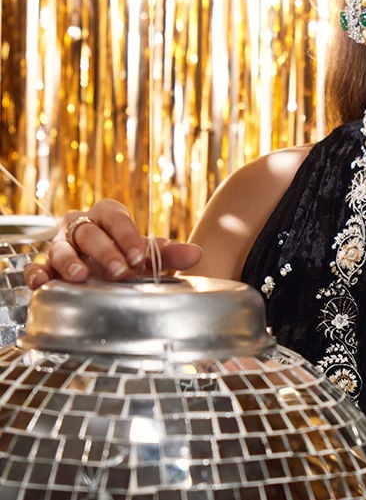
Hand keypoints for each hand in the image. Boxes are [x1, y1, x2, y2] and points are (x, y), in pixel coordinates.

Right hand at [23, 200, 202, 288]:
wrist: (102, 274)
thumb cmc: (125, 258)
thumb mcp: (145, 256)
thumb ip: (168, 255)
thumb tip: (196, 255)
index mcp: (106, 218)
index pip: (114, 216)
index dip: (126, 235)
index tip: (140, 256)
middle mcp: (80, 228)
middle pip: (89, 233)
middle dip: (105, 252)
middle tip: (120, 272)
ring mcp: (61, 247)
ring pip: (61, 249)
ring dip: (71, 263)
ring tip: (82, 277)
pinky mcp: (45, 267)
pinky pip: (35, 267)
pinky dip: (36, 274)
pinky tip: (42, 283)